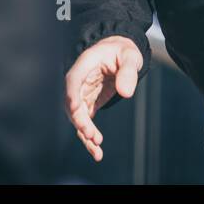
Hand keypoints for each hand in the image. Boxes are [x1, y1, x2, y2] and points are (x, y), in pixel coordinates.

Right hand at [64, 35, 142, 161]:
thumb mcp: (131, 57)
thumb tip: (125, 93)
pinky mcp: (88, 103)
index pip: (73, 80)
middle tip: (92, 136)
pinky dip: (89, 136)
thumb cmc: (123, 52)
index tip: (77, 110)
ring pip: (77, 116)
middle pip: (72, 102)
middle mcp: (79, 80)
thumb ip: (128, 72)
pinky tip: (97, 151)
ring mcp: (82, 93)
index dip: (72, 95)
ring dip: (84, 133)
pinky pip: (85, 121)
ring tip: (97, 150)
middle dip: (80, 120)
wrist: (120, 54)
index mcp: (86, 64)